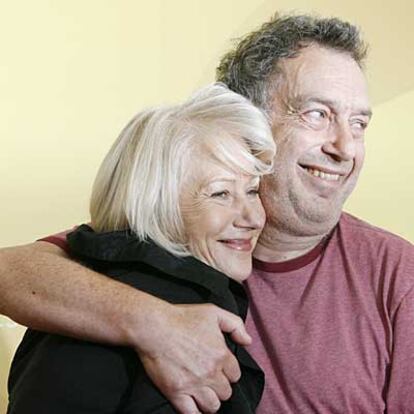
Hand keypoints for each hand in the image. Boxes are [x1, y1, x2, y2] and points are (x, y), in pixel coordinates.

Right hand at [135, 303, 250, 413]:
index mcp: (221, 354)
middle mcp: (211, 372)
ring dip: (209, 401)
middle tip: (209, 379)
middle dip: (219, 387)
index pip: (235, 375)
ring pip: (212, 406)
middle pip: (225, 393)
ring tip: (201, 392)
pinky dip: (194, 411)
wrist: (154, 326)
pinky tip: (191, 402)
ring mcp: (194, 384)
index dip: (227, 372)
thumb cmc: (182, 317)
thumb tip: (247, 342)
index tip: (218, 368)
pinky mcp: (176, 393)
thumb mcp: (213, 312)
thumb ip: (235, 324)